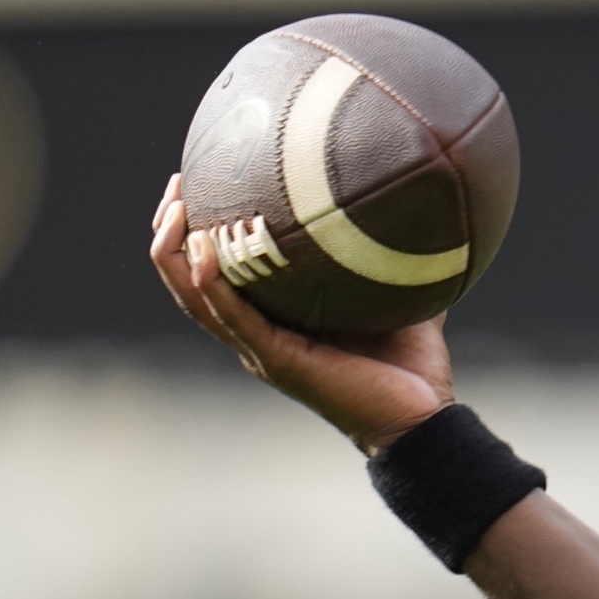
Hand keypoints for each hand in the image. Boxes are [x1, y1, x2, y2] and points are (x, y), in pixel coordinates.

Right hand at [147, 173, 453, 454]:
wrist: (424, 420)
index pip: (217, 270)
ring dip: (176, 251)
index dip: (197, 228)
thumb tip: (424, 214)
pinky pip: (232, 317)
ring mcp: (261, 349)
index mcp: (275, 320)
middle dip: (173, 230)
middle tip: (177, 183)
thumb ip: (398, 259)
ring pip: (195, 297)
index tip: (199, 178)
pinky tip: (202, 249)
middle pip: (190, 278)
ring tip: (175, 207)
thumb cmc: (412, 369)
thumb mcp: (399, 299)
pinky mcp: (277, 360)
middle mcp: (256, 334)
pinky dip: (210, 284)